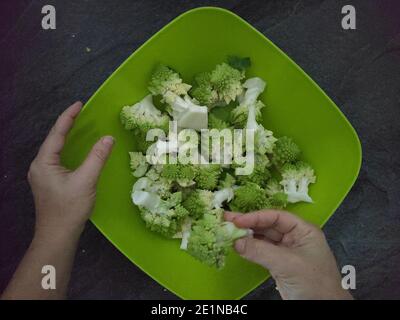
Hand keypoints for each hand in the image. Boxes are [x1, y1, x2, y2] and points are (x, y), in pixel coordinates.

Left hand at [28, 101, 113, 238]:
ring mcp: (42, 175)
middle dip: (67, 124)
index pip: (56, 133)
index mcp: (44, 162)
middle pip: (53, 139)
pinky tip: (76, 150)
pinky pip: (58, 159)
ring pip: (55, 150)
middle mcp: (39, 166)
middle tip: (81, 112)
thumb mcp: (86, 181)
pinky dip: (68, 150)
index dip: (68, 117)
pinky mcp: (48, 183)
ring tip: (80, 125)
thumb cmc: (69, 208)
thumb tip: (108, 138)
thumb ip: (97, 157)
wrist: (58, 235)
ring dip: (67, 137)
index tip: (79, 103)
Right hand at [225, 210, 352, 299]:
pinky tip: (237, 246)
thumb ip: (261, 251)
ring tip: (227, 231)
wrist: (323, 310)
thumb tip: (236, 242)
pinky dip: (249, 249)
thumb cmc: (314, 283)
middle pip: (268, 225)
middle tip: (226, 219)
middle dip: (248, 223)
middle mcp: (294, 238)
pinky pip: (261, 252)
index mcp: (303, 231)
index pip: (277, 217)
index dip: (256, 216)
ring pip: (263, 238)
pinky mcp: (279, 265)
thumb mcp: (288, 264)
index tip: (238, 220)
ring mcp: (286, 251)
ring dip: (246, 236)